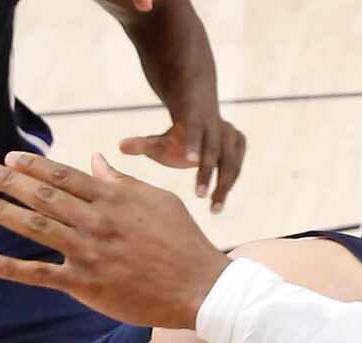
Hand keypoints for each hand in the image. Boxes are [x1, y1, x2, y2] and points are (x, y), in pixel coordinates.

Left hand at [0, 152, 230, 328]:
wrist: (201, 288)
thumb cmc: (185, 242)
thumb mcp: (158, 200)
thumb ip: (122, 182)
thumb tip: (97, 160)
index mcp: (111, 198)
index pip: (62, 175)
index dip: (32, 164)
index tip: (9, 158)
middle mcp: (94, 221)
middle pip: (41, 194)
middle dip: (7, 180)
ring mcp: (87, 252)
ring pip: (33, 226)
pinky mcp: (86, 284)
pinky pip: (40, 275)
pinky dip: (9, 268)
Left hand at [119, 109, 246, 213]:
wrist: (200, 113)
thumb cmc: (177, 134)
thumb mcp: (160, 139)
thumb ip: (143, 144)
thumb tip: (120, 147)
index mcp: (195, 118)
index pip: (196, 130)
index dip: (194, 144)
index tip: (190, 161)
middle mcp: (217, 125)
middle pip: (215, 151)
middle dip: (209, 174)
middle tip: (200, 197)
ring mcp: (231, 133)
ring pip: (231, 162)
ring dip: (223, 186)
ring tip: (214, 209)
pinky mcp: (240, 143)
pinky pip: (236, 167)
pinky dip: (229, 184)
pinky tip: (218, 202)